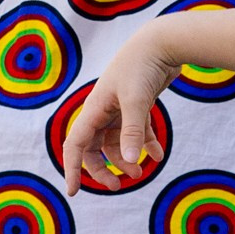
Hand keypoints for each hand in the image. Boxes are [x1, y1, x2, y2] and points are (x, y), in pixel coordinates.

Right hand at [60, 21, 212, 187]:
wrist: (162, 42)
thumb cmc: (143, 67)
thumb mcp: (137, 101)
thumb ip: (132, 132)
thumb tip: (128, 161)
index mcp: (94, 109)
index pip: (75, 144)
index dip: (72, 168)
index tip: (73, 191)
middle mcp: (103, 110)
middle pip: (94, 148)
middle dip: (104, 169)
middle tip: (119, 185)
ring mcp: (120, 108)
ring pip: (117, 142)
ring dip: (127, 158)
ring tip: (143, 170)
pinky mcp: (138, 105)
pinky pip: (138, 132)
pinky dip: (146, 144)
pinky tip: (158, 155)